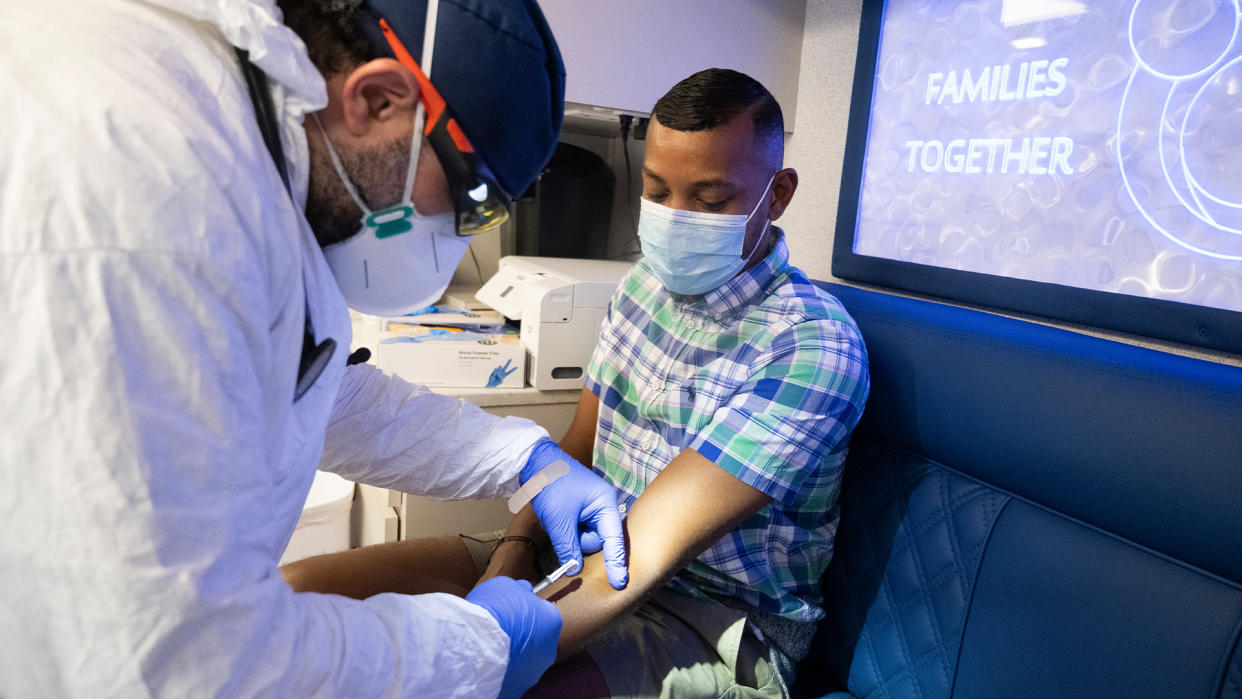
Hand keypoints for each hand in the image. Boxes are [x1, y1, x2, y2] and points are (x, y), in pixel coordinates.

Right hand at [466, 576, 561, 698]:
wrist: (476, 645)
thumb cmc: (492, 612)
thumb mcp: (506, 586)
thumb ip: (519, 590)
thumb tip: (522, 591)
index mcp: (551, 621)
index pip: (544, 611)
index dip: (527, 607)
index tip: (513, 607)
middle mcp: (549, 649)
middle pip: (537, 638)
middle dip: (523, 633)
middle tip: (502, 628)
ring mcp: (534, 671)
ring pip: (525, 659)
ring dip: (513, 653)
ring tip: (491, 646)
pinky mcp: (518, 688)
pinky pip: (512, 675)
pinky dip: (503, 670)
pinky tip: (488, 662)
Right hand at [487, 359, 516, 386]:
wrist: (492, 383)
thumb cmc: (496, 382)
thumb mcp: (500, 381)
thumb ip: (500, 377)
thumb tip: (498, 373)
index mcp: (504, 375)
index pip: (509, 372)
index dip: (513, 369)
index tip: (517, 367)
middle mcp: (502, 372)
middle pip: (506, 366)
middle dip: (508, 363)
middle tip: (511, 359)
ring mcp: (498, 371)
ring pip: (500, 367)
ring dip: (499, 368)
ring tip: (498, 371)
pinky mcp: (495, 371)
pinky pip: (496, 370)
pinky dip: (495, 373)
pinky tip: (494, 375)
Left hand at [521, 440, 627, 588]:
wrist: (534, 463)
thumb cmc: (551, 484)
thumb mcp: (559, 520)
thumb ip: (568, 547)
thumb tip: (573, 570)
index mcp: (605, 504)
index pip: (614, 539)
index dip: (616, 562)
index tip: (620, 582)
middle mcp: (602, 507)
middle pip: (598, 541)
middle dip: (579, 541)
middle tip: (562, 530)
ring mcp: (591, 509)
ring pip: (584, 539)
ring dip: (570, 536)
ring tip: (556, 520)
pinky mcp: (580, 512)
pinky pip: (576, 531)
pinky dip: (565, 531)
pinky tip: (556, 519)